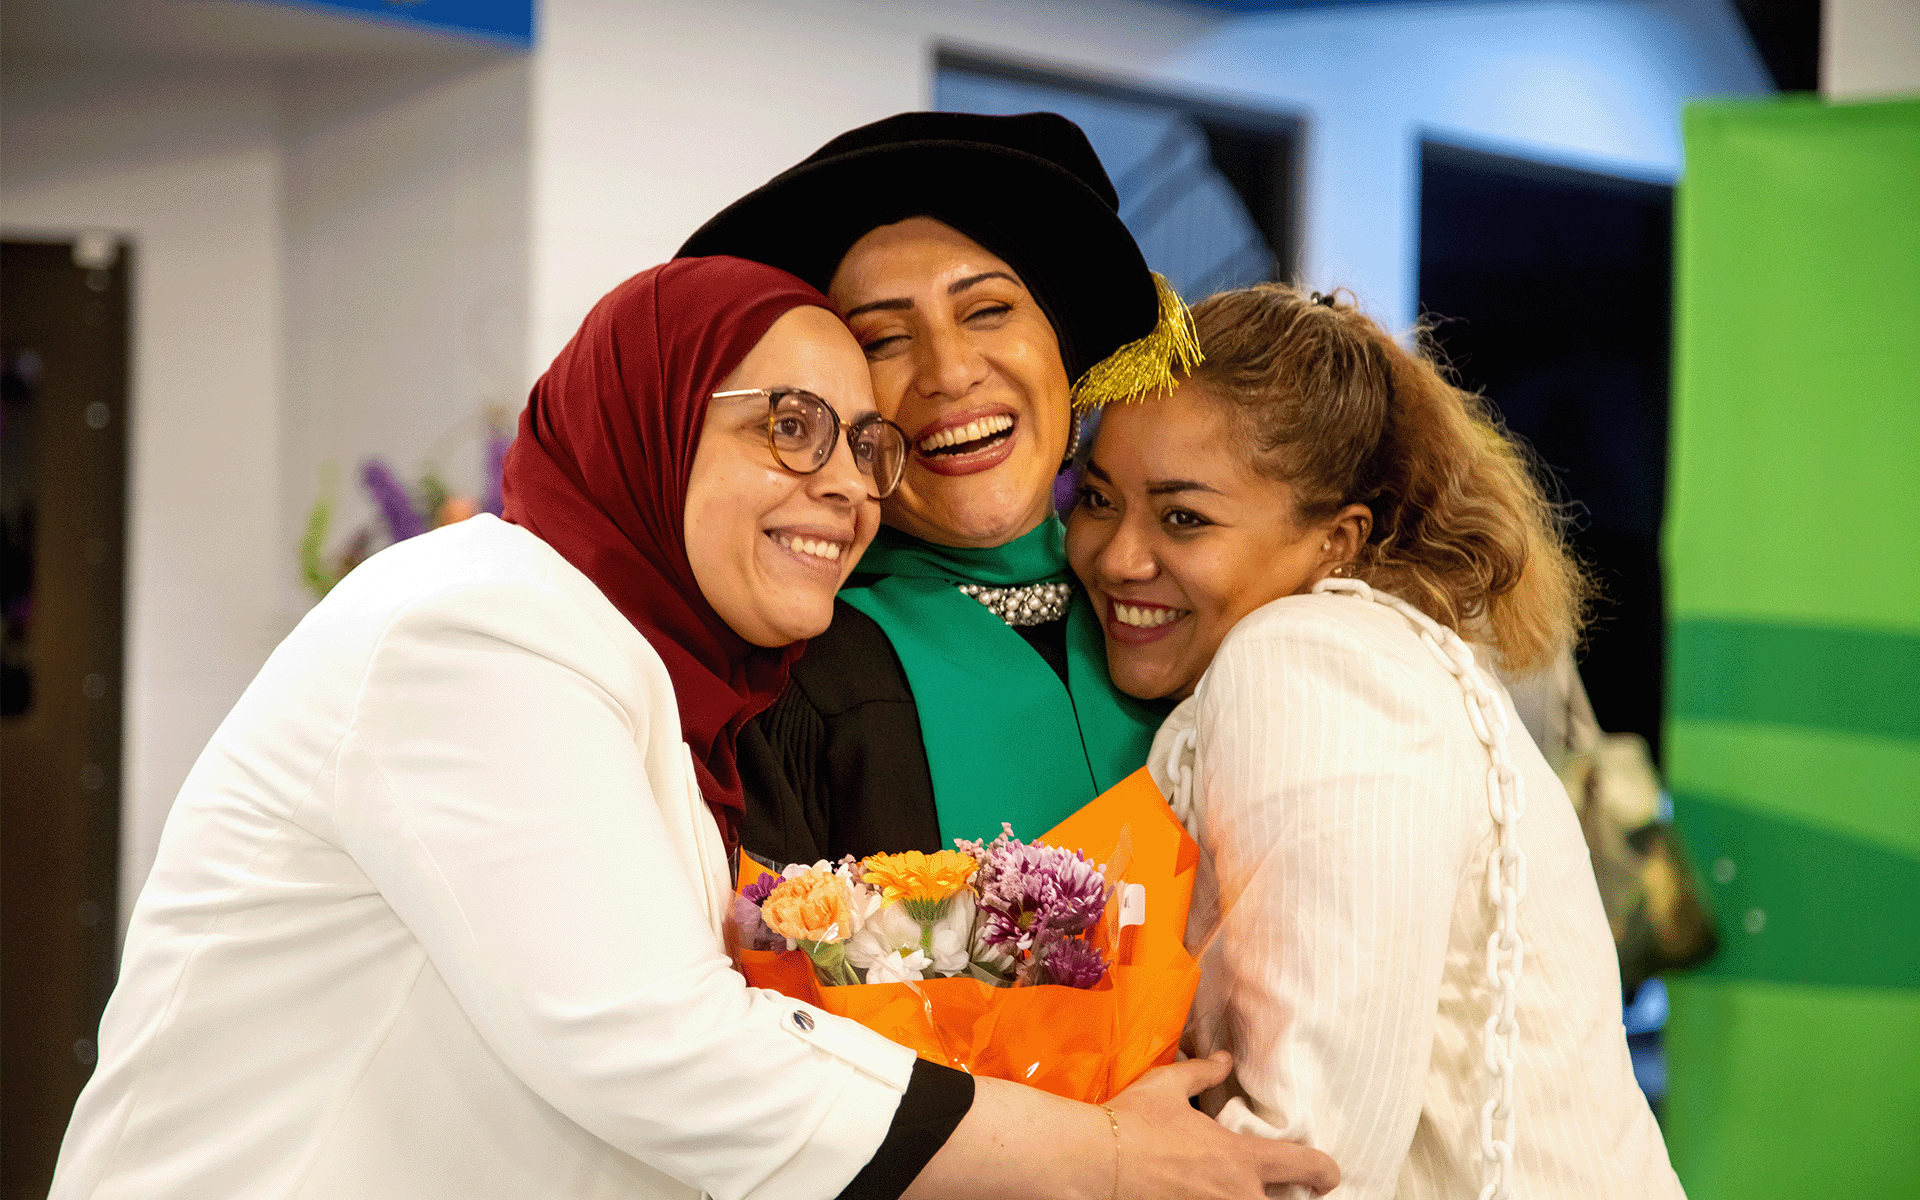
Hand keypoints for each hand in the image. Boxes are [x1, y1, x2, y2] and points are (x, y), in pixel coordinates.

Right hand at [1105, 1052, 1339, 1197]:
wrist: (1094, 1160)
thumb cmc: (1131, 1121)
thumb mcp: (1167, 1086)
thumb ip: (1203, 1073)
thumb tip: (1224, 1060)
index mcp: (1241, 1158)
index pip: (1307, 1166)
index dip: (1326, 1172)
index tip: (1327, 1177)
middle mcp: (1238, 1195)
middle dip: (1287, 1199)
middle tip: (1276, 1188)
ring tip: (1237, 1188)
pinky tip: (1201, 1193)